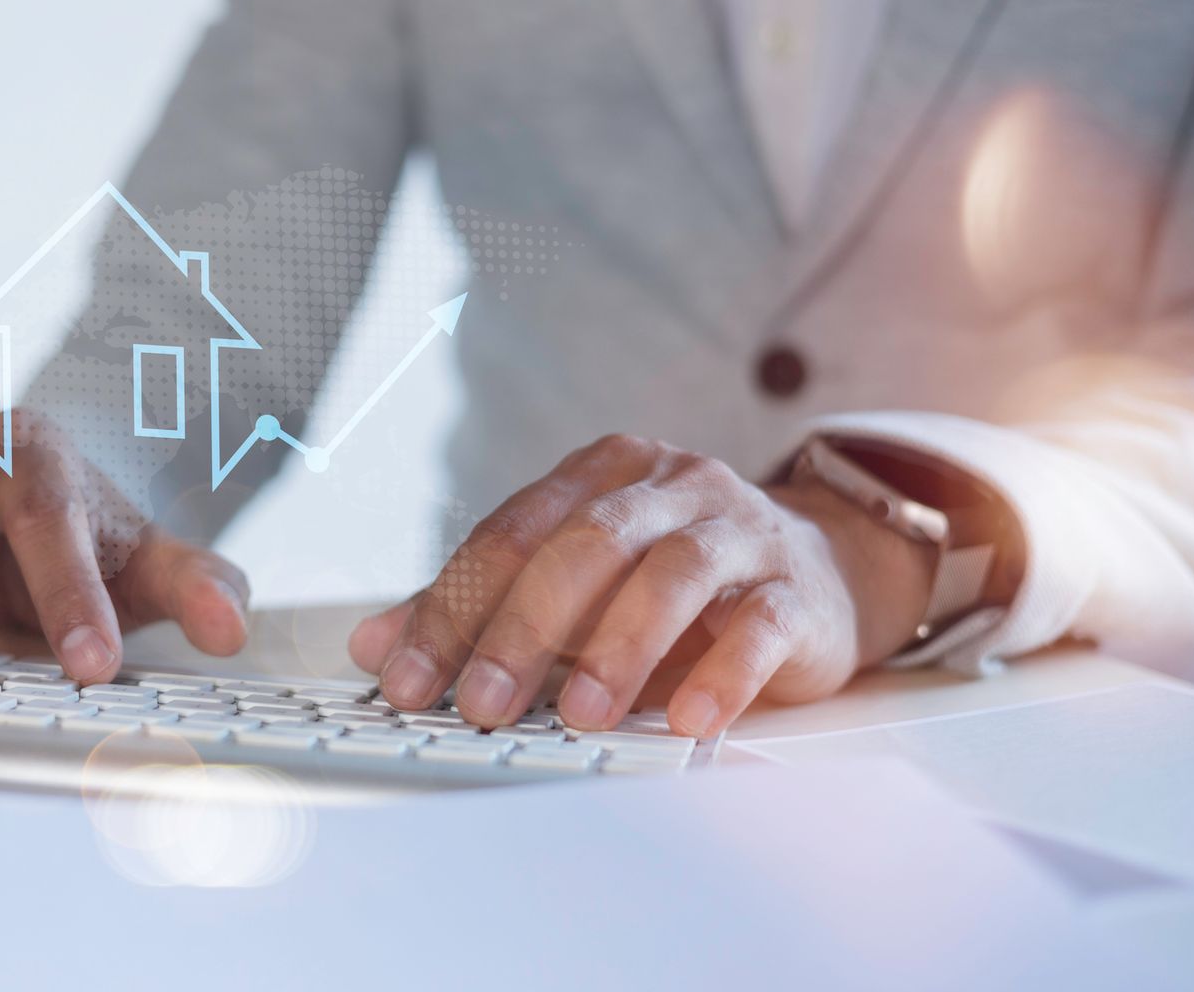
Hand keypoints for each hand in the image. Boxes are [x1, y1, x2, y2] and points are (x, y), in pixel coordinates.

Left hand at [347, 434, 933, 735]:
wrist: (819, 570)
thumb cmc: (675, 582)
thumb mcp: (572, 586)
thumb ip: (478, 608)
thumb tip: (374, 647)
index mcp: (599, 475)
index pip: (508, 534)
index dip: (451, 607)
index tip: (407, 678)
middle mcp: (667, 487)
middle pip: (582, 546)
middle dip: (523, 629)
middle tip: (484, 703)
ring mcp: (737, 529)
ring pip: (670, 573)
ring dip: (619, 648)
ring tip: (582, 717)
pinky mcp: (793, 587)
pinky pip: (756, 624)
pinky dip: (721, 673)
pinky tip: (688, 718)